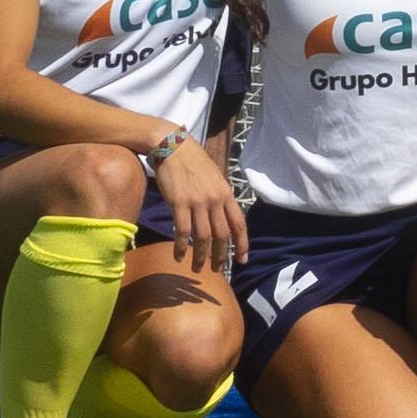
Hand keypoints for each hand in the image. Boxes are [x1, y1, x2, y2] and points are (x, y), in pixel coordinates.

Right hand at [150, 138, 245, 269]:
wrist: (174, 147)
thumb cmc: (194, 163)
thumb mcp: (215, 179)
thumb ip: (220, 198)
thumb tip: (222, 217)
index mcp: (226, 195)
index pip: (239, 224)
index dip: (242, 244)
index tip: (242, 260)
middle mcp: (215, 200)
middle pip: (222, 235)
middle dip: (220, 256)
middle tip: (217, 270)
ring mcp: (198, 202)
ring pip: (203, 237)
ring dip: (200, 256)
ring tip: (197, 268)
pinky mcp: (179, 203)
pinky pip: (182, 231)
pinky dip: (180, 247)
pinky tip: (178, 256)